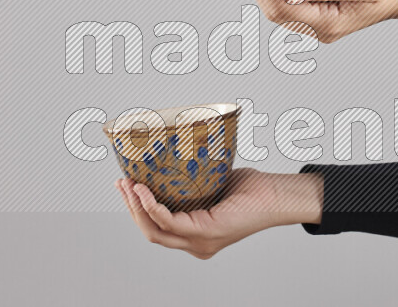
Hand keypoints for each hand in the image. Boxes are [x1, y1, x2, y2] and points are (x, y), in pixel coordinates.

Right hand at [115, 169, 322, 258]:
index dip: (136, 208)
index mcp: (195, 235)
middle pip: (149, 230)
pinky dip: (151, 206)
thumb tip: (170, 152)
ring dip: (135, 206)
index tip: (126, 184)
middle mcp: (195, 244)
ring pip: (153, 229)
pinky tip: (144, 191)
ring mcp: (200, 242)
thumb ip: (191, 180)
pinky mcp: (206, 233)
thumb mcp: (212, 183)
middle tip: (121, 182)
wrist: (276, 195)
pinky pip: (169, 222)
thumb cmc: (252, 189)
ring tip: (127, 184)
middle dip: (129, 207)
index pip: (156, 227)